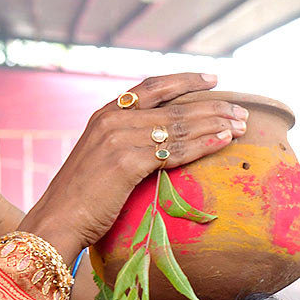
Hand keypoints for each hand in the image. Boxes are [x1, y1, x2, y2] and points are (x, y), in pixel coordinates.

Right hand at [18, 73, 247, 263]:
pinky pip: (174, 150)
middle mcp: (113, 119)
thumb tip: (156, 147)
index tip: (213, 80)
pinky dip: (202, 143)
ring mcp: (119, 138)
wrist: (57, 219)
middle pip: (173, 106)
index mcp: (106, 113)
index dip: (185, 80)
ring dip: (214, 123)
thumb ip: (125, 144)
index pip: (152, 86)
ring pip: (177, 125)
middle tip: (241, 110)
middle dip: (212, 106)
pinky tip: (223, 140)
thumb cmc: (82, 198)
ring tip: (241, 125)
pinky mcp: (126, 161)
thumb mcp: (102, 160)